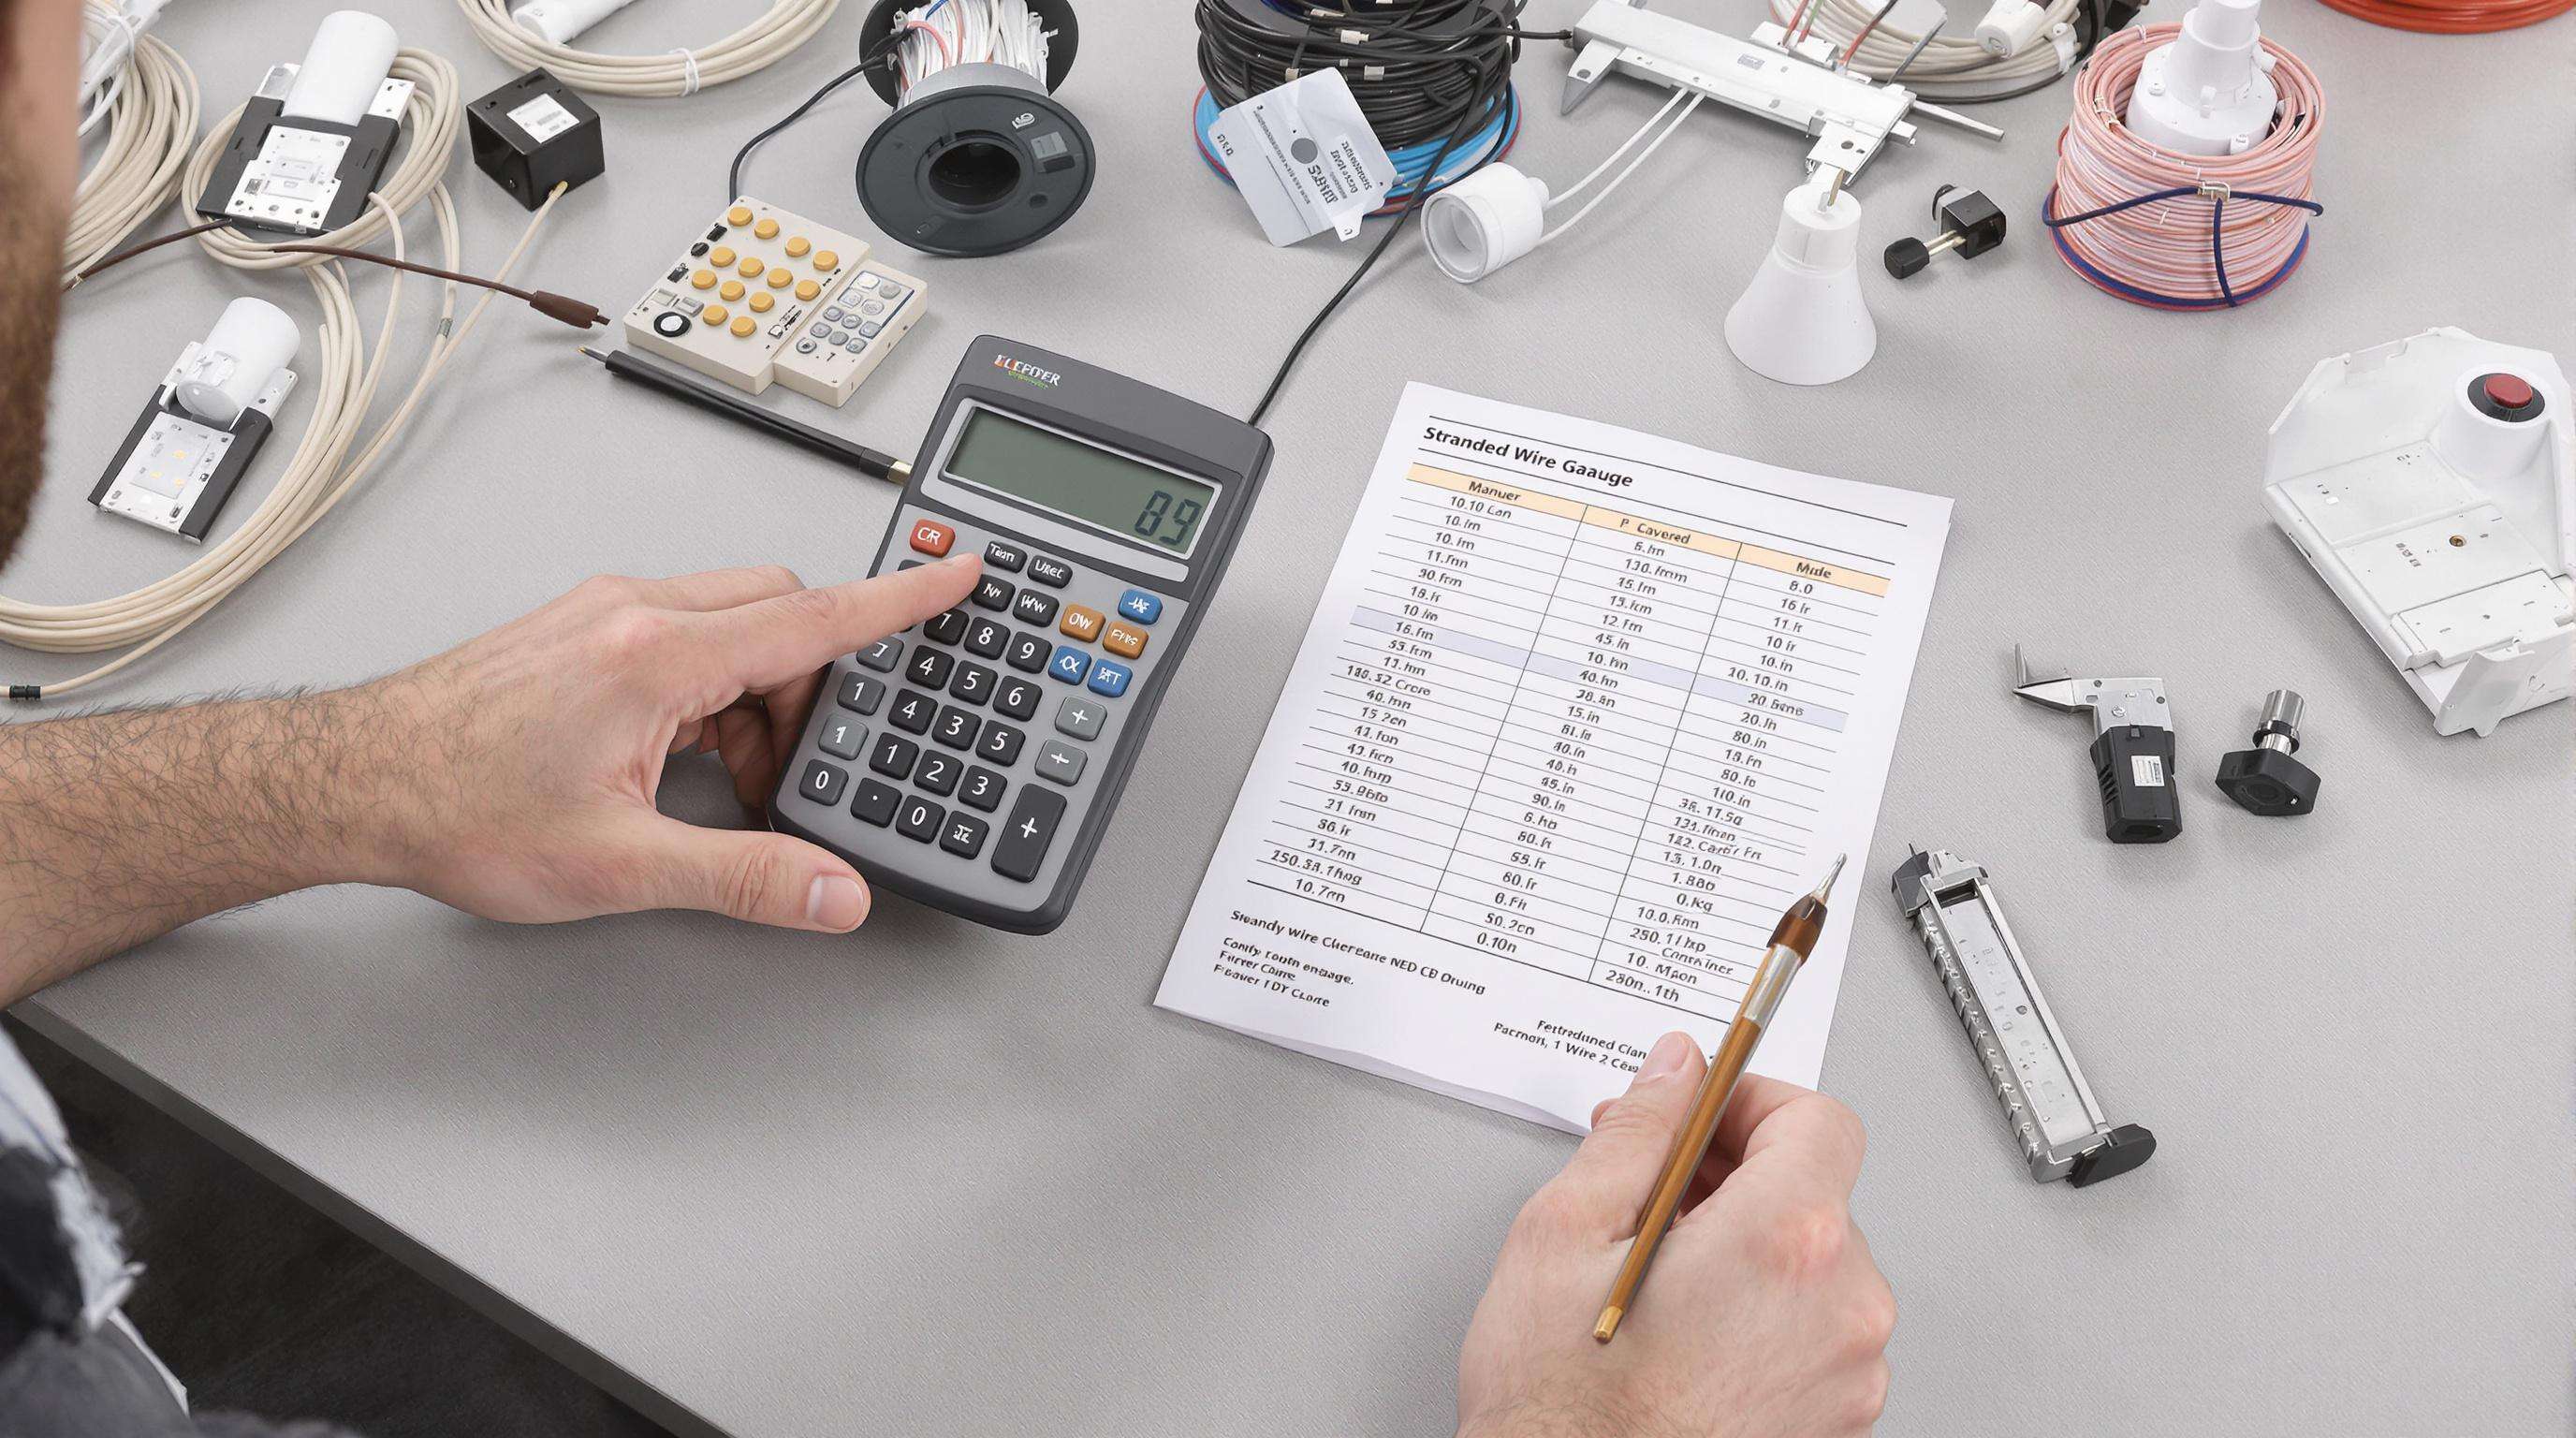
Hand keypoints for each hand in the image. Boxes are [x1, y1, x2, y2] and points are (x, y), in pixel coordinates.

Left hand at [360, 556, 980, 932]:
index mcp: (657, 656)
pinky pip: (684, 638)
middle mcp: (633, 615)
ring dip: (758, 696)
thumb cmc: (458, 810)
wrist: (350, 783)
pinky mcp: (580, 632)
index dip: (899, 600)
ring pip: (731, 627)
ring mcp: (603, 616)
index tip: (957, 574)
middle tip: (807, 767)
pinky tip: (684, 761)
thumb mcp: (621, 865)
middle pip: (779, 615)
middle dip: (816, 684)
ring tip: (730, 786)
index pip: (813, 615)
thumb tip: (833, 891)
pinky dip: (712, 692)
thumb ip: (745, 876)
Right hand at [1456, 1031, 1894, 1437]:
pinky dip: (1761, 1319)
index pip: (1818, 1121)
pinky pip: (1813, 1338)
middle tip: (1649, 1197)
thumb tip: (1674, 1075)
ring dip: (1748, 1253)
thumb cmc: (1562, 1411)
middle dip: (1735, 1181)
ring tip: (1659, 1282)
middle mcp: (1840, 1310)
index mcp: (1784, 1243)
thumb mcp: (1566, 1232)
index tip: (1703, 1115)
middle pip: (1815, 1195)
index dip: (1752, 1102)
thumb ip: (1637, 1132)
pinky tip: (1686, 1336)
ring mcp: (1847, 1378)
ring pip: (1814, 1270)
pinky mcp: (1836, 1425)